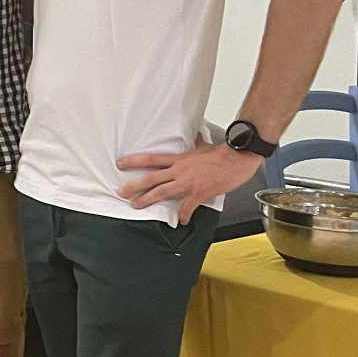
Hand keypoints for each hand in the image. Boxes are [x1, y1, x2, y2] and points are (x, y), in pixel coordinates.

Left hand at [116, 139, 262, 224]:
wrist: (237, 158)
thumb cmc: (223, 152)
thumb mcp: (204, 145)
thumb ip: (196, 143)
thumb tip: (196, 135)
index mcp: (179, 159)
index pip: (151, 158)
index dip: (134, 161)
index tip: (120, 164)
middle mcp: (179, 170)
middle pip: (152, 177)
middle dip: (135, 185)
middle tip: (121, 192)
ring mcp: (188, 182)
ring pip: (162, 191)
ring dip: (148, 199)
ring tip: (137, 205)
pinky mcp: (200, 193)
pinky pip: (188, 207)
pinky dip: (183, 215)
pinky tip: (180, 221)